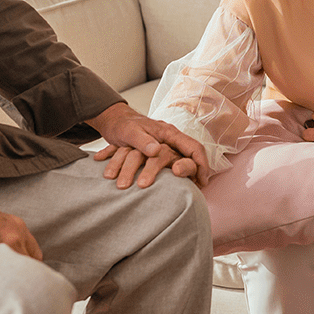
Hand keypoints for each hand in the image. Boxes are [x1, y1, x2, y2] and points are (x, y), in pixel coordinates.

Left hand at [89, 102, 209, 188]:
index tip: (201, 181)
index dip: (201, 164)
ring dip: (176, 179)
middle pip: (187, 157)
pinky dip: (168, 179)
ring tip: (178, 191)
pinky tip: (171, 189)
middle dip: (190, 174)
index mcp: (169, 133)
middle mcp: (169, 141)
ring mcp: (164, 148)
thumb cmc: (122, 124)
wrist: (112, 122)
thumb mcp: (130, 132)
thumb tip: (157, 152)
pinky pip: (166, 167)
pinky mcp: (155, 156)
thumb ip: (142, 141)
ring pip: (175, 164)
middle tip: (193, 188)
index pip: (194, 147)